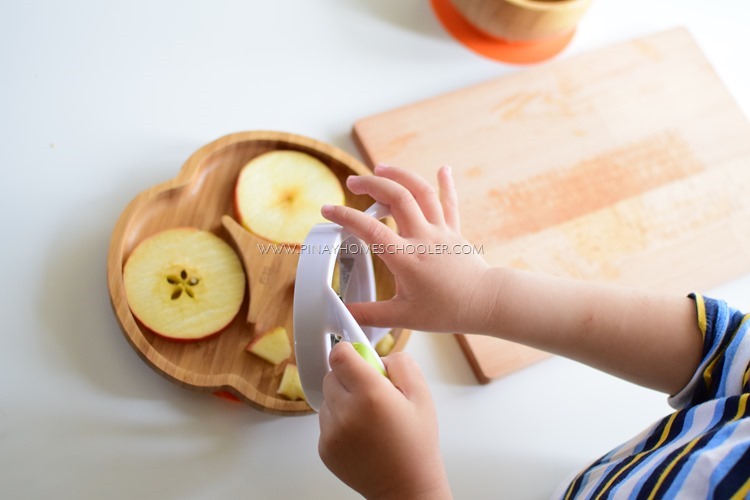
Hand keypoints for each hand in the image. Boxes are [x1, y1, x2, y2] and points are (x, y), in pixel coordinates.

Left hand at [318, 342, 450, 499]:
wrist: (406, 487)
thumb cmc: (417, 444)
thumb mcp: (422, 395)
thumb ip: (400, 364)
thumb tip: (376, 355)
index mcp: (371, 394)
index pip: (339, 355)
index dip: (350, 352)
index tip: (360, 359)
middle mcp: (346, 412)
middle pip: (331, 375)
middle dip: (348, 377)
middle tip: (371, 392)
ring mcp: (331, 432)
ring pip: (327, 398)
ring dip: (343, 399)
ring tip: (368, 417)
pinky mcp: (324, 448)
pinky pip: (325, 421)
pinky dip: (339, 421)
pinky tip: (361, 433)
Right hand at [321, 165, 491, 333]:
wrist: (485, 303)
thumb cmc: (448, 311)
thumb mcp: (403, 317)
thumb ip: (370, 314)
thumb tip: (344, 315)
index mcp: (406, 258)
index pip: (370, 230)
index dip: (346, 216)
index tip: (328, 209)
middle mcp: (423, 238)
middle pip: (397, 197)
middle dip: (371, 183)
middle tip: (353, 182)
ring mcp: (440, 231)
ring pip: (421, 192)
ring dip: (400, 175)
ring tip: (381, 168)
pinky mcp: (454, 232)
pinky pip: (449, 203)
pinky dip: (445, 184)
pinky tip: (443, 169)